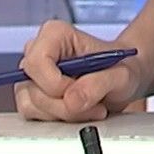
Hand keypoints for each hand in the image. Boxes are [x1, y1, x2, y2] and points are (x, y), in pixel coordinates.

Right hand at [15, 21, 148, 122]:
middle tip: (94, 105)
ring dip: (62, 114)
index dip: (56, 84)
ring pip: (31, 105)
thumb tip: (71, 100)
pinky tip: (77, 112)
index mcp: (55, 34)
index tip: (78, 93)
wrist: (122, 79)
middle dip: (65, 105)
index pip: (36, 61)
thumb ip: (98, 84)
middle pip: (34, 87)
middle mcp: (38, 51)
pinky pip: (33, 115)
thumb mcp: (120, 75)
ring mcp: (32, 75)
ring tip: (89, 108)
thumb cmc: (120, 68)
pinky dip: (56, 120)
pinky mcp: (32, 94)